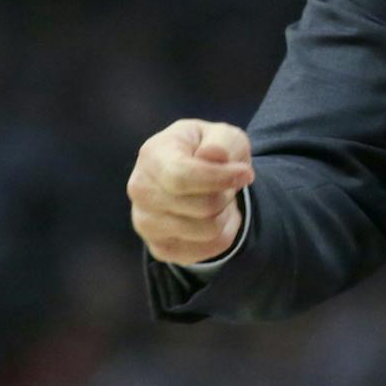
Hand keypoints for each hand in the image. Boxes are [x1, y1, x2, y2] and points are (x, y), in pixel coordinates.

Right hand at [128, 119, 254, 263]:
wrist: (195, 175)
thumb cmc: (209, 150)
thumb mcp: (223, 135)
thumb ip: (222, 142)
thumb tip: (213, 155)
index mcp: (152, 155)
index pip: (182, 177)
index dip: (220, 178)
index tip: (245, 173)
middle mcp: (140, 190)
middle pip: (203, 206)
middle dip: (226, 194)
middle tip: (226, 184)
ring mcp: (145, 222)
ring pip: (208, 231)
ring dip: (225, 214)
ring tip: (219, 199)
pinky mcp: (159, 247)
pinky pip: (207, 250)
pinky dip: (223, 234)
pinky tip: (213, 217)